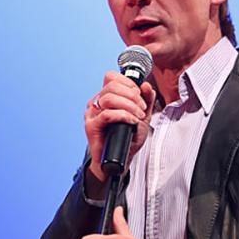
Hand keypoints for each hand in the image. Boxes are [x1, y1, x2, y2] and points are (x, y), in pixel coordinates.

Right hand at [84, 72, 155, 190]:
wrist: (120, 160)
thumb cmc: (128, 138)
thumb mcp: (142, 116)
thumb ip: (147, 100)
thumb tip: (147, 85)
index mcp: (106, 97)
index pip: (111, 77)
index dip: (128, 82)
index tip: (140, 95)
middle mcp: (96, 103)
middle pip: (112, 86)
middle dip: (132, 95)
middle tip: (142, 108)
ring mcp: (92, 114)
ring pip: (109, 98)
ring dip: (129, 105)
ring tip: (138, 116)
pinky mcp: (91, 126)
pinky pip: (107, 114)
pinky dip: (123, 115)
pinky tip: (132, 121)